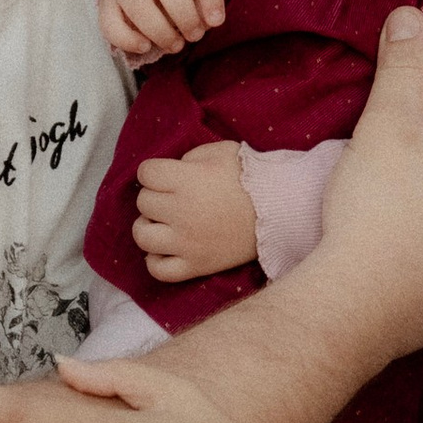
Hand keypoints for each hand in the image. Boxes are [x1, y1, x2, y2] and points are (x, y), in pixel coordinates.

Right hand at [101, 0, 226, 62]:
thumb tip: (209, 22)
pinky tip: (145, 46)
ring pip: (141, 10)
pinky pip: (113, 25)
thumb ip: (206, 2)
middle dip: (187, 20)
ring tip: (175, 45)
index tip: (216, 22)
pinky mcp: (108, 4)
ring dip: (162, 34)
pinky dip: (129, 41)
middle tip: (194, 36)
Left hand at [135, 143, 260, 282]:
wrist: (280, 210)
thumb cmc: (251, 177)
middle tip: (174, 197)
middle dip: (156, 196)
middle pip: (143, 202)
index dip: (154, 172)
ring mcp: (186, 242)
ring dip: (148, 227)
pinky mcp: (196, 265)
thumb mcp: (219, 152)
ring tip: (164, 223)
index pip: (145, 173)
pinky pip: (158, 270)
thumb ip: (188, 159)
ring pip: (142, 236)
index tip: (168, 175)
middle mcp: (180, 212)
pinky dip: (155, 260)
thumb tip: (170, 174)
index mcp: (185, 181)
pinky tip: (166, 249)